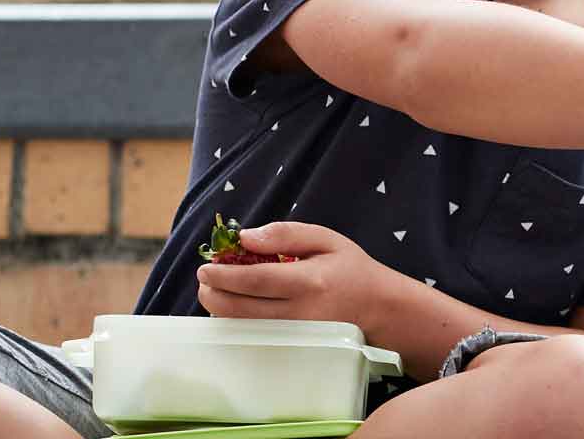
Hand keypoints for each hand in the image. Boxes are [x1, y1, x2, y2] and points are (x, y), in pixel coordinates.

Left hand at [196, 223, 407, 331]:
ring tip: (217, 290)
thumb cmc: (352, 271)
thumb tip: (245, 237)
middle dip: (213, 294)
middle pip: (241, 309)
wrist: (379, 310)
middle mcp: (300, 313)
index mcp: (309, 281)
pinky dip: (237, 321)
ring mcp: (296, 336)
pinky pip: (254, 337)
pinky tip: (236, 306)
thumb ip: (286, 233)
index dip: (224, 275)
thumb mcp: (327, 239)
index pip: (255, 280)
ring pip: (243, 327)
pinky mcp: (293, 348)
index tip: (205, 267)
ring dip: (220, 308)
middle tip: (204, 279)